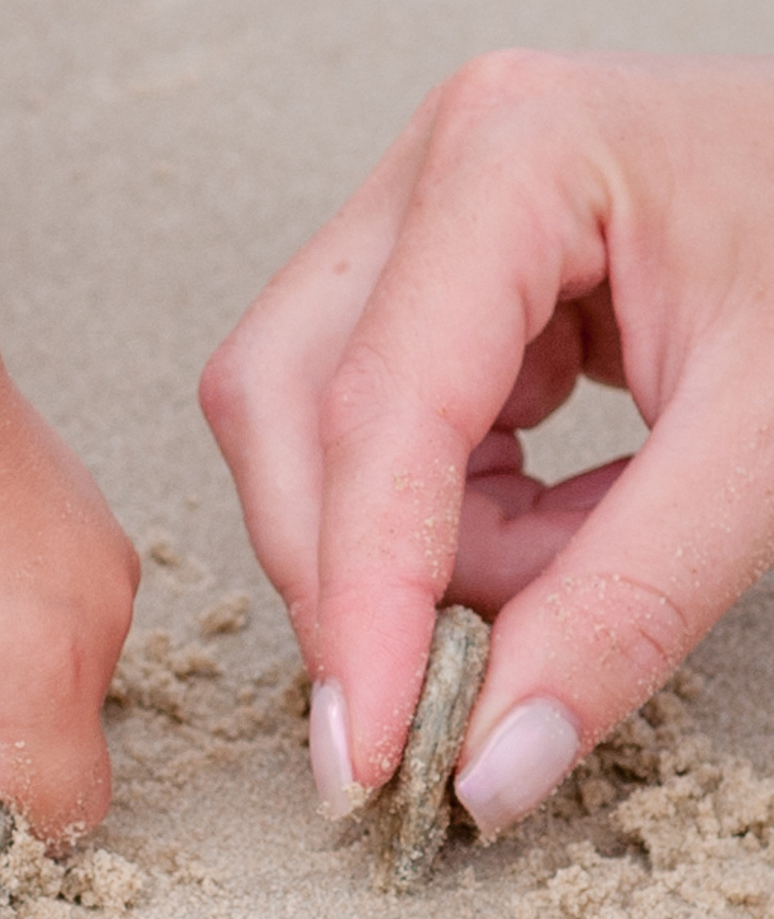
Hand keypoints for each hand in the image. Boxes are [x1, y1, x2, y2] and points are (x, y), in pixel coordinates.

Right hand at [200, 51, 773, 835]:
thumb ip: (630, 604)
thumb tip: (488, 764)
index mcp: (515, 155)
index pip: (380, 411)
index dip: (362, 598)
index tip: (367, 751)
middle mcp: (434, 172)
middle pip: (289, 411)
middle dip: (363, 574)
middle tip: (457, 695)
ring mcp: (418, 220)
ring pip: (303, 434)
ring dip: (411, 554)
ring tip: (568, 568)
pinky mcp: (427, 285)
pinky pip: (367, 441)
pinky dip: (448, 526)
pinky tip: (559, 525)